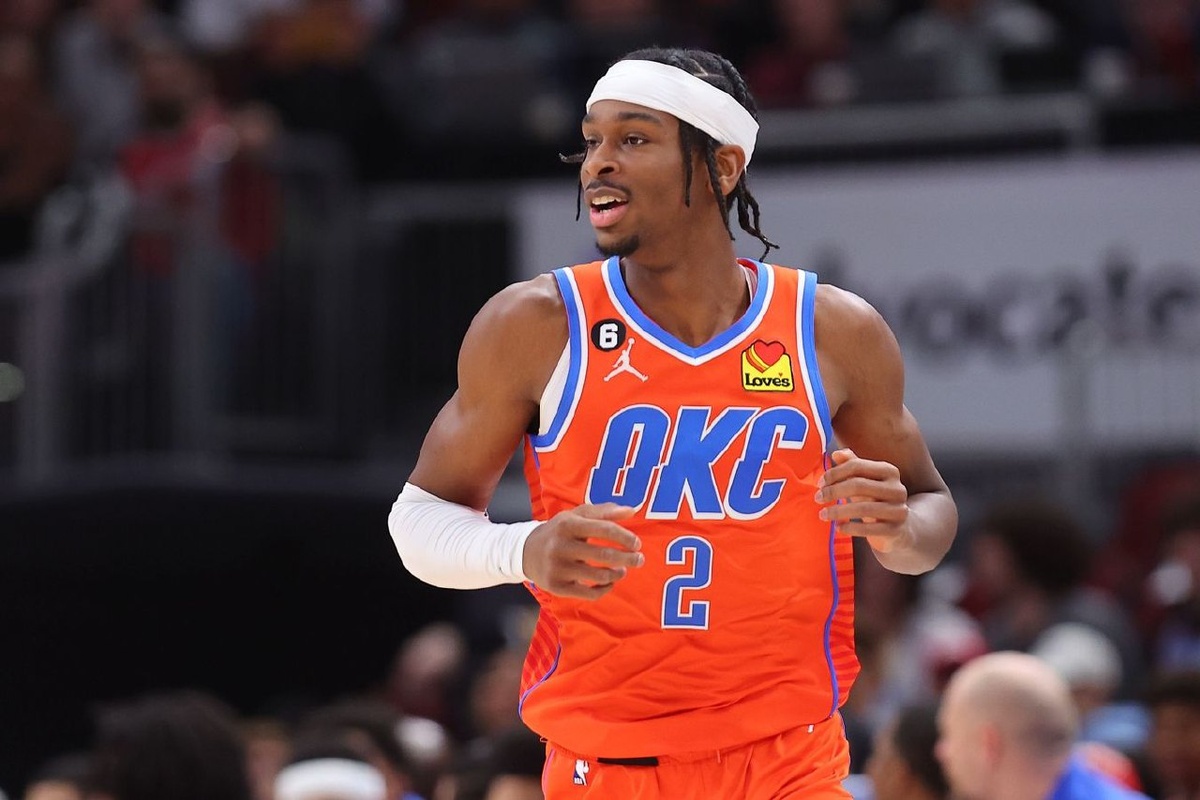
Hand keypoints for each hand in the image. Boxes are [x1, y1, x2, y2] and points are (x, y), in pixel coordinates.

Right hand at [522, 503, 643, 599]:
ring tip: (622, 570)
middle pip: (604, 556)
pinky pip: (588, 593)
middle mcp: (561, 546)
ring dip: (617, 574)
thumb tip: (632, 511)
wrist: (526, 551)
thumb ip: (604, 511)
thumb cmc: (560, 531)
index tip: (637, 543)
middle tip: (639, 559)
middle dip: (628, 558)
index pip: (604, 529)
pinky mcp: (557, 587)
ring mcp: (558, 568)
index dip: (625, 537)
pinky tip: (610, 582)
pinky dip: (604, 589)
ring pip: (598, 576)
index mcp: (568, 525)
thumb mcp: (577, 515)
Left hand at [814, 448, 910, 552]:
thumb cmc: (877, 499)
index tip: (820, 483)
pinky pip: (868, 529)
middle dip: (833, 491)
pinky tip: (838, 527)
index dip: (834, 473)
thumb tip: (836, 454)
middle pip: (858, 485)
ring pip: (863, 508)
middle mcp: (897, 489)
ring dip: (837, 511)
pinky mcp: (895, 530)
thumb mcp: (865, 480)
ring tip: (823, 514)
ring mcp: (898, 510)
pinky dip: (849, 528)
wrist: (901, 528)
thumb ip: (852, 465)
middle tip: (818, 498)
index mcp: (889, 471)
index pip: (856, 466)